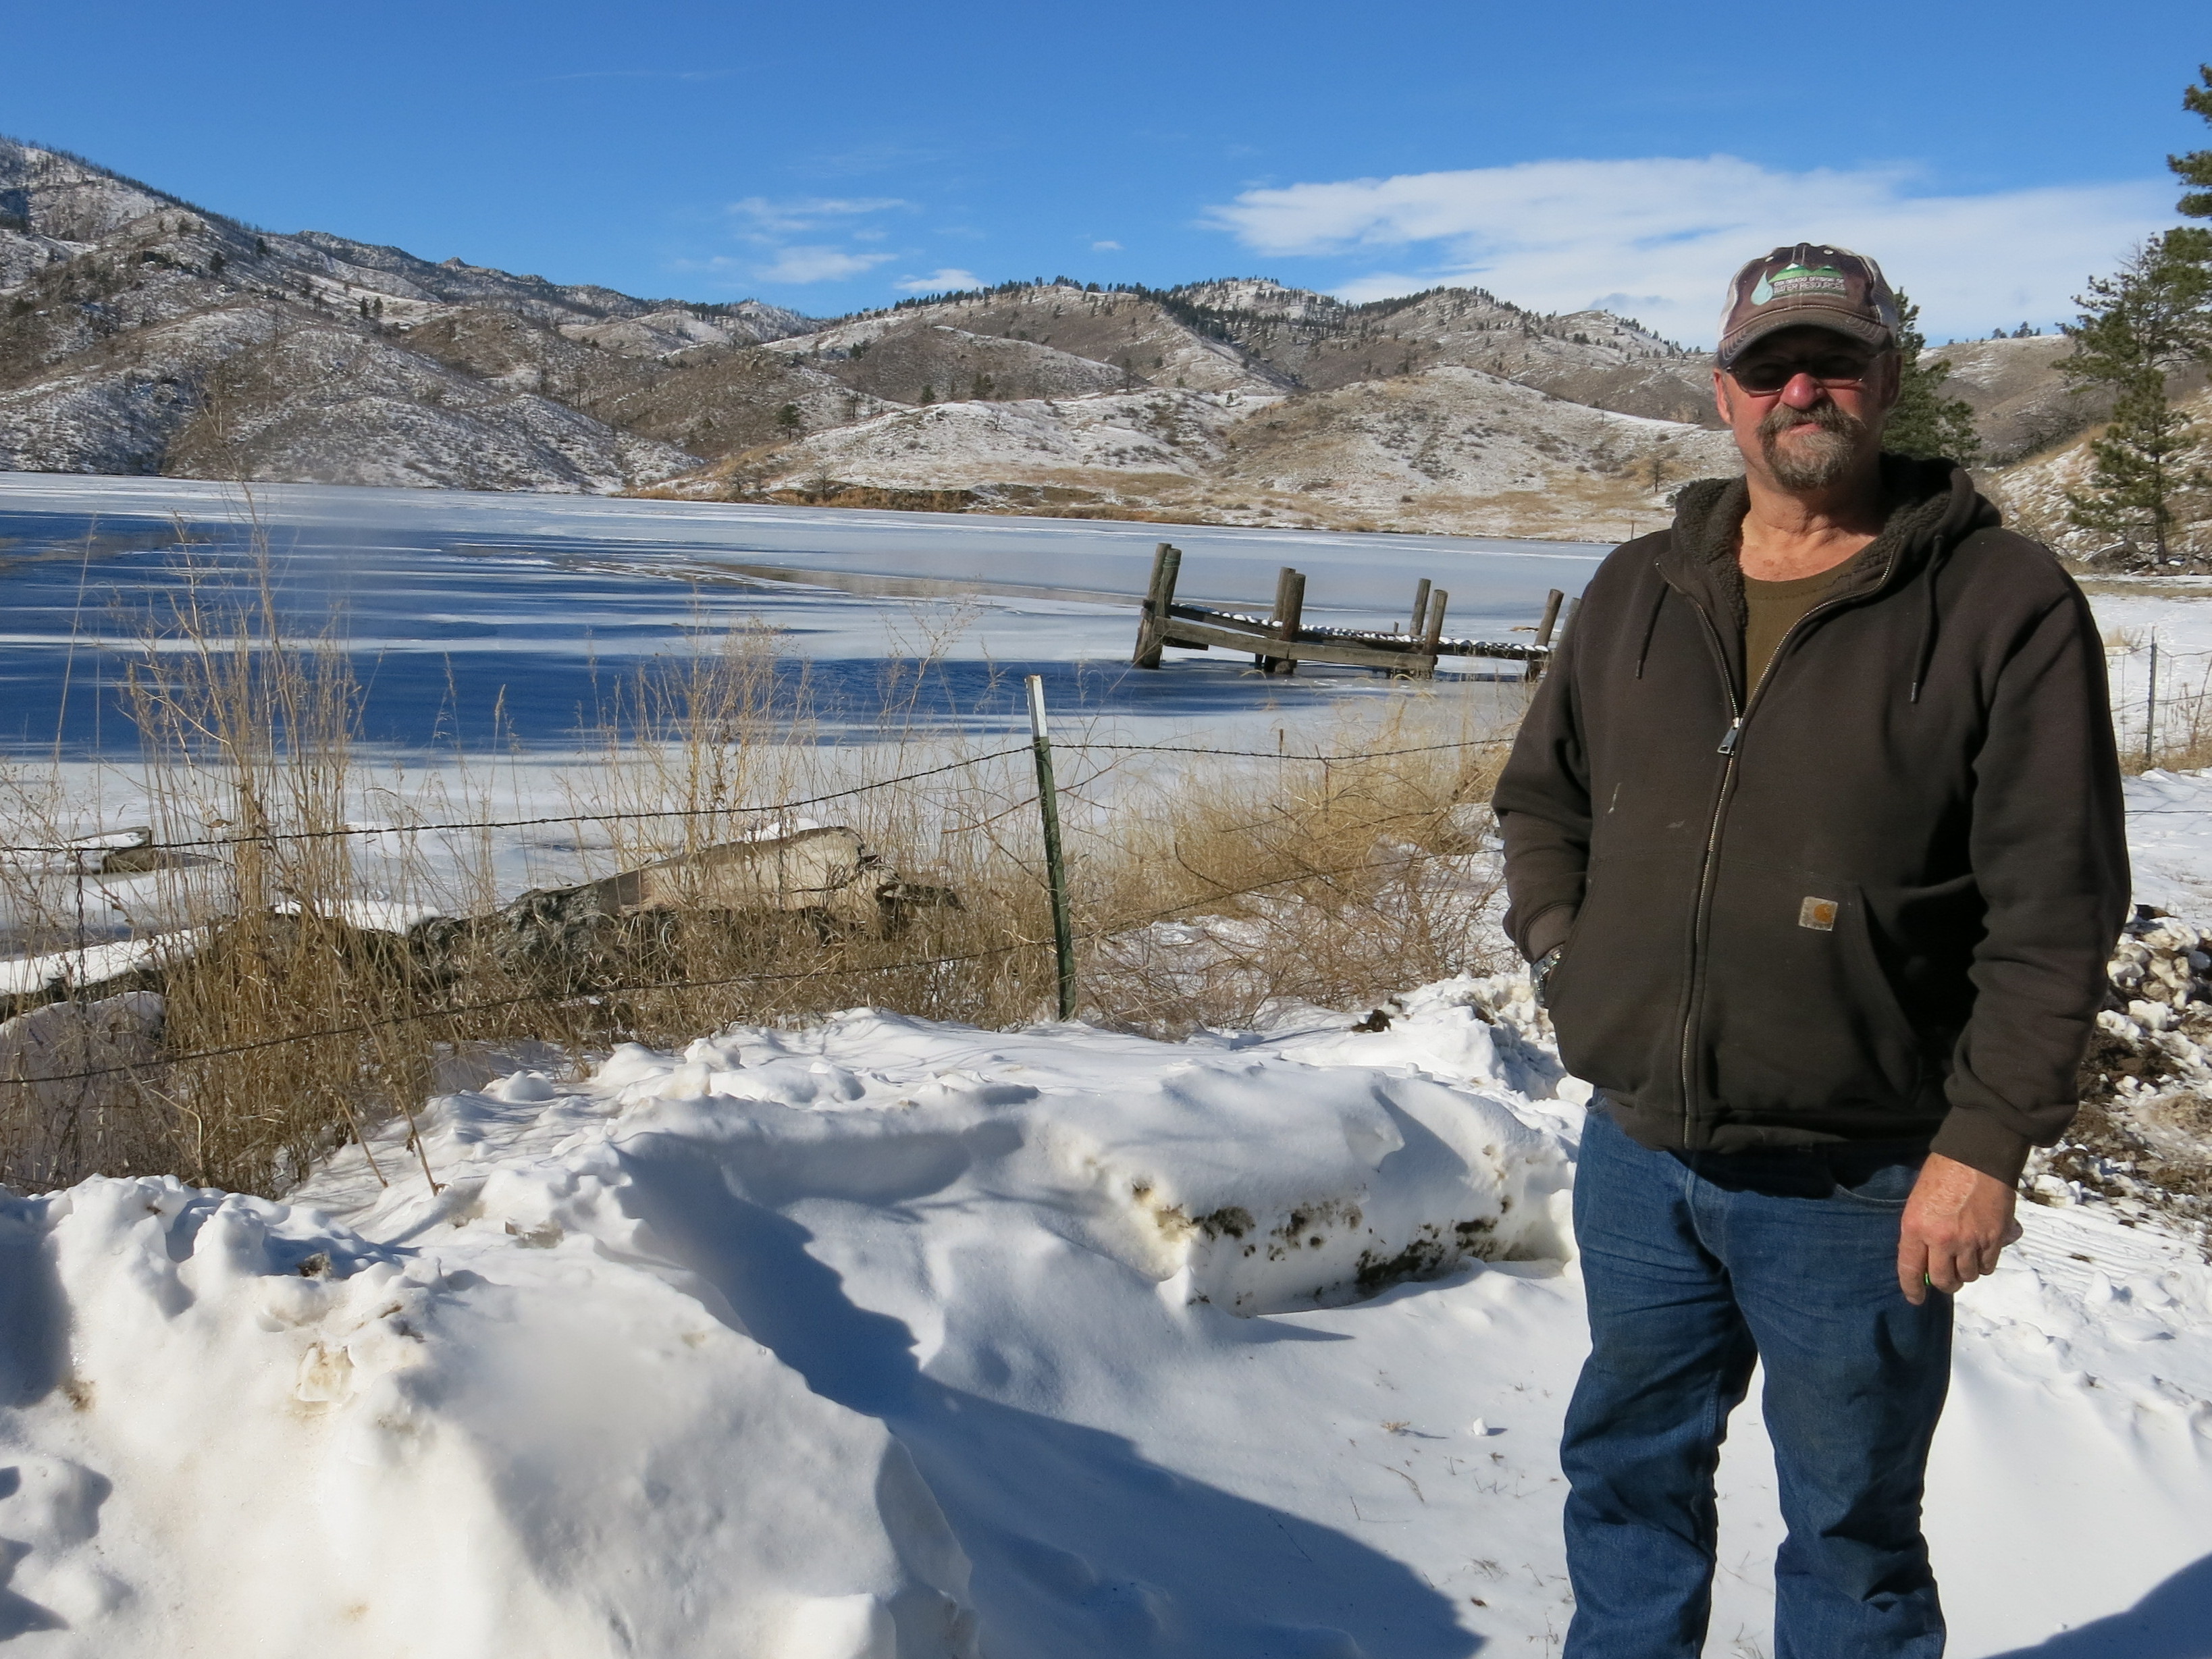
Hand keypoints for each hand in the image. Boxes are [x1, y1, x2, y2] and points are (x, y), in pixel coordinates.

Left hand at [1897, 1153, 2022, 1304]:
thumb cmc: (1941, 1173)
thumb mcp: (1917, 1201)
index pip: (1911, 1269)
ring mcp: (1970, 1241)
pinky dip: (1983, 1265)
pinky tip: (1980, 1254)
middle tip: (1946, 1280)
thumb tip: (1925, 1258)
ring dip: (1965, 1274)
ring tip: (1964, 1262)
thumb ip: (1920, 1231)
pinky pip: (1988, 1266)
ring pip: (1968, 1276)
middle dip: (1944, 1284)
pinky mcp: (1994, 1238)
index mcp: (1916, 1228)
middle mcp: (1942, 1239)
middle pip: (1943, 1280)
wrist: (1977, 1156)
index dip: (1912, 1289)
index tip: (1915, 1299)